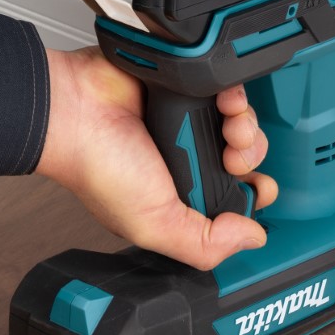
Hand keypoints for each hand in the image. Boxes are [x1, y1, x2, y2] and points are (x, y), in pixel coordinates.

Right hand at [36, 47, 277, 269]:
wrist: (77, 111)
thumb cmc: (99, 168)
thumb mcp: (154, 225)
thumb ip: (204, 244)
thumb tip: (253, 239)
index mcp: (182, 198)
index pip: (236, 201)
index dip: (254, 194)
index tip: (257, 187)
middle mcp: (189, 162)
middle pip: (248, 161)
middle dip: (250, 157)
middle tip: (232, 157)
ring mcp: (190, 124)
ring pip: (244, 126)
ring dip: (245, 126)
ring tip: (226, 125)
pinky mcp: (189, 91)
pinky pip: (231, 92)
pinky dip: (235, 97)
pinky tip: (223, 102)